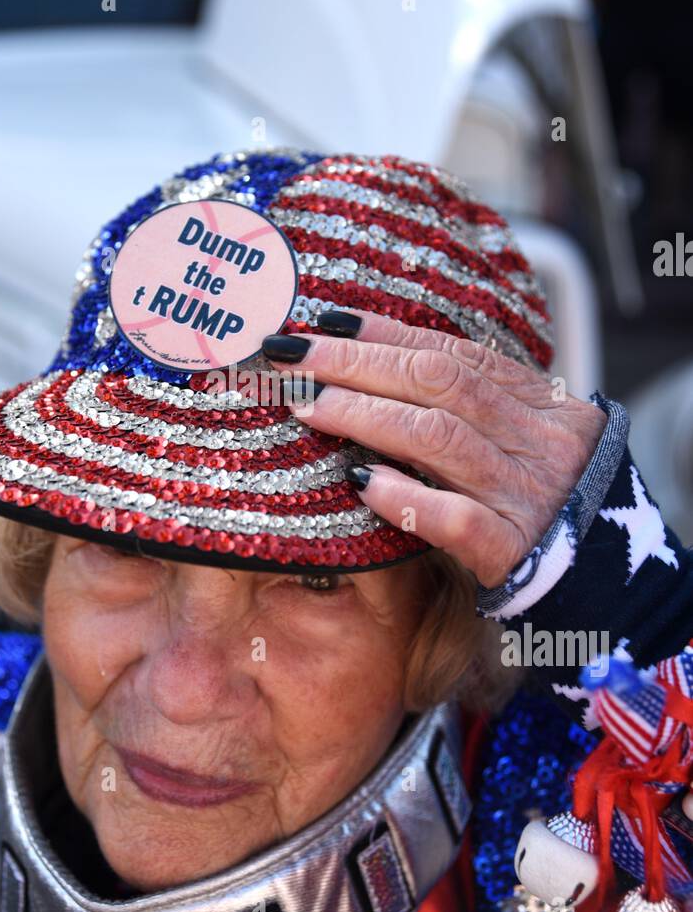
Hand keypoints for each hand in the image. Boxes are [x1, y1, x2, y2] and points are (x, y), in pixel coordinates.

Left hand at [262, 310, 606, 587]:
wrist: (614, 588)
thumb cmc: (548, 509)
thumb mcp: (528, 445)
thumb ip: (474, 411)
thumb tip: (377, 366)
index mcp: (546, 407)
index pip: (457, 356)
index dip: (390, 336)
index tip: (330, 324)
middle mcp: (541, 443)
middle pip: (441, 384)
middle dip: (360, 364)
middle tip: (297, 358)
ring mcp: (529, 497)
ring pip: (441, 438)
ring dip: (366, 415)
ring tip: (310, 405)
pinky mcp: (515, 554)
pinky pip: (457, 520)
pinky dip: (407, 499)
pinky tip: (360, 482)